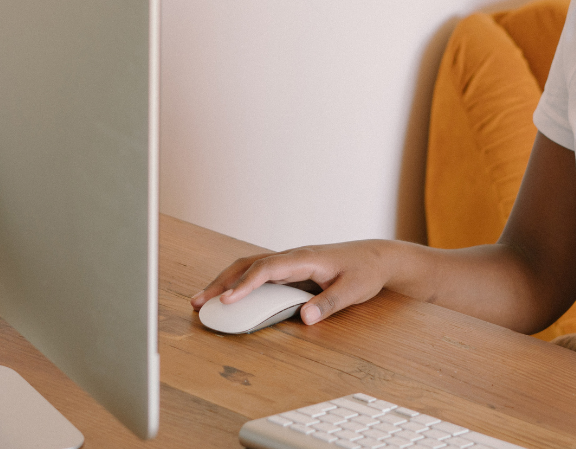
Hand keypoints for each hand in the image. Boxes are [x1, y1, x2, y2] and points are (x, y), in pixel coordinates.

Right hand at [190, 240, 395, 324]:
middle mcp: (293, 257)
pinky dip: (238, 284)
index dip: (245, 284)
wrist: (377, 257)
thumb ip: (329, 304)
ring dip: (225, 282)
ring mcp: (289, 263)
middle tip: (198, 302)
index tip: (226, 300)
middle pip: (248, 265)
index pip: (268, 268)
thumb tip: (305, 318)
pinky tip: (227, 297)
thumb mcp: (353, 290)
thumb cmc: (365, 271)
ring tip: (202, 301)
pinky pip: (258, 274)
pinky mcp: (290, 270)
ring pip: (249, 267)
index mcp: (305, 259)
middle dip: (221, 283)